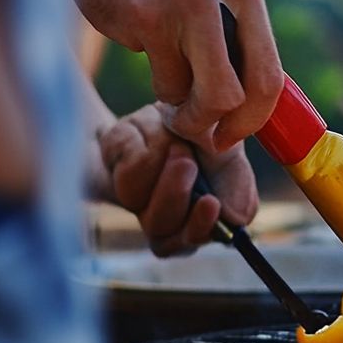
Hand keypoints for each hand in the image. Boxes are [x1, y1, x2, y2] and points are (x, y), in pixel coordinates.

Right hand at [77, 0, 283, 150]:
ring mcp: (177, 7)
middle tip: (196, 127)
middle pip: (231, 95)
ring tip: (162, 70)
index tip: (234, 132)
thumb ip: (235, 24)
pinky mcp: (139, 18)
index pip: (269, 73)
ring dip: (174, 99)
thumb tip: (252, 93)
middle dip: (213, 124)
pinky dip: (149, 73)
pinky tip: (137, 36)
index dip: (255, 117)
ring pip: (187, 94)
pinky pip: (155, 76)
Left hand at [96, 103, 258, 256]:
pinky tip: (147, 127)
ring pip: (134, 196)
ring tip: (171, 134)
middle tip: (185, 158)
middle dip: (174, 191)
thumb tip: (238, 218)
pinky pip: (119, 163)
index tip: (210, 203)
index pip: (190, 241)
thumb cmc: (200, 130)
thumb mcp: (228, 150)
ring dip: (158, 154)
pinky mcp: (104, 174)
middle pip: (159, 227)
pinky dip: (139, 137)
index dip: (199, 228)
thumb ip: (237, 183)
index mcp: (195, 219)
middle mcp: (161, 217)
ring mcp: (130, 198)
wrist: (165, 100)